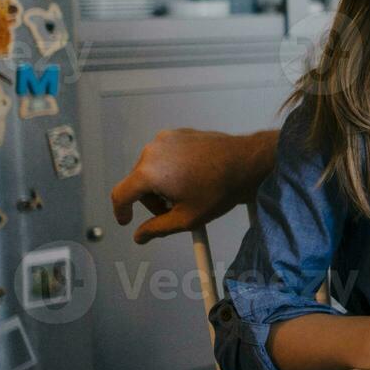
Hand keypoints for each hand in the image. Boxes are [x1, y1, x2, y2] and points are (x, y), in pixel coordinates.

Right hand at [110, 129, 271, 243]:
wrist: (248, 163)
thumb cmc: (221, 189)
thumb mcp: (187, 218)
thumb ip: (157, 229)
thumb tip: (140, 236)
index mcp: (149, 172)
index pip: (121, 194)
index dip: (121, 211)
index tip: (126, 220)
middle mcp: (153, 150)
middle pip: (138, 181)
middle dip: (151, 200)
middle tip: (174, 210)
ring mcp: (166, 139)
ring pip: (151, 168)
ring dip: (161, 183)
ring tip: (187, 192)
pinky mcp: (179, 133)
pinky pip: (165, 155)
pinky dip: (171, 167)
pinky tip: (192, 177)